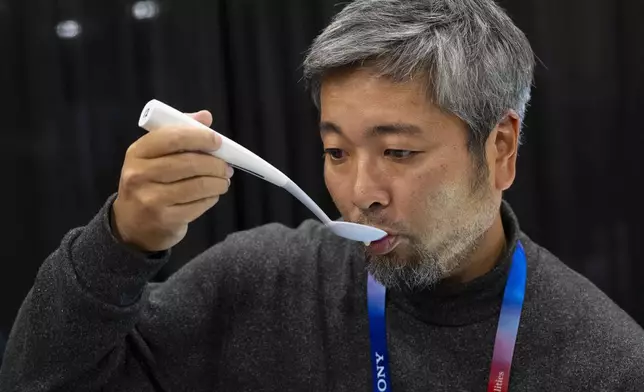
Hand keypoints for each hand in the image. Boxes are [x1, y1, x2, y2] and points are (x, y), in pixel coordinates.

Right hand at [112, 111, 232, 251]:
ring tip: (224, 180)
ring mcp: (151, 199)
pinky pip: (199, 205)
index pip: (172, 138)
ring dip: (218, 182)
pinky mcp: (165, 219)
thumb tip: (205, 117)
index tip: (218, 141)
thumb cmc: (149, 182)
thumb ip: (179, 133)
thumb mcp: (154, 156)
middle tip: (227, 166)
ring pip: (198, 185)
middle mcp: (139, 175)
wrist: (132, 224)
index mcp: (137, 152)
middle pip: (189, 163)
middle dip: (215, 164)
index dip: (200, 137)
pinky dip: (212, 198)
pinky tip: (212, 194)